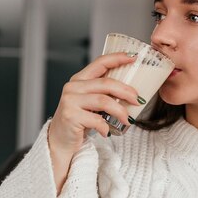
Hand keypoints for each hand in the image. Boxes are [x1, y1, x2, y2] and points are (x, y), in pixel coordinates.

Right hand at [48, 52, 139, 193]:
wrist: (60, 140)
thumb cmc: (80, 120)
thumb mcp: (91, 102)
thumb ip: (104, 93)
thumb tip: (133, 92)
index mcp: (80, 79)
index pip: (100, 63)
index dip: (117, 58)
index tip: (133, 58)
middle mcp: (73, 87)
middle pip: (106, 83)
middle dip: (126, 92)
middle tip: (138, 100)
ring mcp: (70, 101)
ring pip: (104, 101)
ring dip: (120, 111)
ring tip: (128, 120)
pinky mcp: (70, 116)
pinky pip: (97, 120)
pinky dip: (106, 127)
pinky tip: (107, 132)